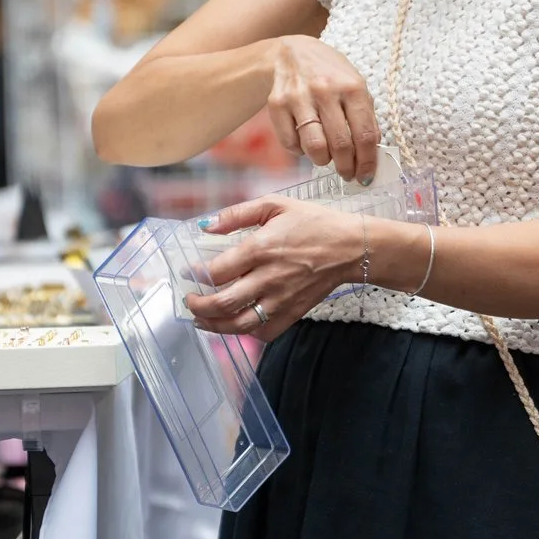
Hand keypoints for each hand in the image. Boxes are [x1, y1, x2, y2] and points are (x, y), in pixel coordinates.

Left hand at [182, 196, 366, 341]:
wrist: (350, 247)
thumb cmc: (314, 223)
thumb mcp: (275, 205)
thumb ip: (237, 214)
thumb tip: (206, 225)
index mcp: (260, 249)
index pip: (217, 271)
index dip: (195, 274)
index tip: (188, 273)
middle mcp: (268, 278)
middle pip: (223, 303)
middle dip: (198, 306)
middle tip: (190, 301)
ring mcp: (281, 299)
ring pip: (240, 324)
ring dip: (215, 326)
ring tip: (203, 320)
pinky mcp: (293, 312)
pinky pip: (264, 332)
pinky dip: (247, 333)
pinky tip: (237, 324)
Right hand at [265, 36, 379, 182]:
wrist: (292, 53)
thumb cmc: (330, 74)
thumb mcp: (356, 86)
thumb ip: (366, 117)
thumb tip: (372, 154)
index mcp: (352, 86)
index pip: (365, 135)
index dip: (367, 162)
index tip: (366, 176)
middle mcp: (325, 90)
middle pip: (340, 145)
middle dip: (347, 167)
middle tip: (348, 174)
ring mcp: (299, 97)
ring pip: (314, 147)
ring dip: (323, 160)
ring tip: (327, 157)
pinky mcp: (277, 104)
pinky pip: (291, 143)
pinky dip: (300, 151)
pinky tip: (306, 141)